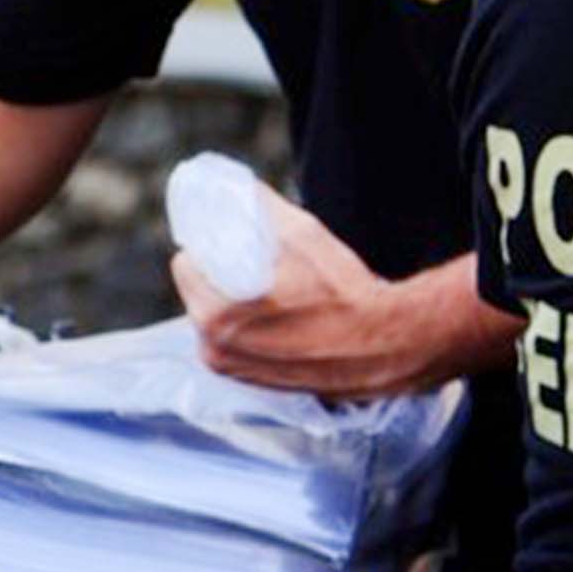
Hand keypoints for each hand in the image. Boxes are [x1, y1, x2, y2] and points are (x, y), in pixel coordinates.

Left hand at [171, 189, 429, 400]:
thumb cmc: (343, 292)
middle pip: (199, 294)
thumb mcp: (301, 234)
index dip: (205, 247)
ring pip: (217, 322)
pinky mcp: (257, 385)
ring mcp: (235, 371)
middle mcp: (217, 349)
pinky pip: (239, 346)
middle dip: (218, 277)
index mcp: (215, 314)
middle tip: (253, 264)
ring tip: (272, 292)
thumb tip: (237, 187)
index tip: (228, 242)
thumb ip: (261, 206)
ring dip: (233, 305)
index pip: (186, 264)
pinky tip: (280, 319)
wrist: (386, 345)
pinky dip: (251, 331)